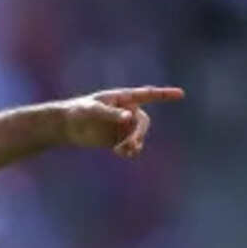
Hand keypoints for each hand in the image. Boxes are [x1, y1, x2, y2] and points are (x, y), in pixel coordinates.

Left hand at [63, 86, 184, 157]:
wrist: (65, 126)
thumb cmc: (78, 111)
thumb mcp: (93, 110)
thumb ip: (111, 113)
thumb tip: (130, 117)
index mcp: (123, 98)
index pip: (147, 95)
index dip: (164, 95)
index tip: (181, 94)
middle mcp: (127, 112)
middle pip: (143, 123)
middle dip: (139, 133)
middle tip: (132, 144)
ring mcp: (123, 126)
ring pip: (138, 136)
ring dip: (135, 143)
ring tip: (123, 150)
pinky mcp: (117, 139)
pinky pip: (130, 146)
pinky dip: (130, 151)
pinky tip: (124, 153)